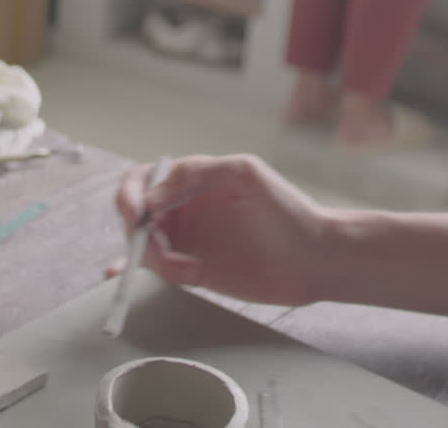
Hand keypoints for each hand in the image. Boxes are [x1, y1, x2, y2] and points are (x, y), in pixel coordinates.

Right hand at [110, 154, 331, 305]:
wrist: (315, 259)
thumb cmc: (287, 211)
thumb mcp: (244, 174)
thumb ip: (197, 173)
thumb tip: (152, 197)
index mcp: (192, 179)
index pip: (143, 180)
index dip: (131, 195)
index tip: (138, 214)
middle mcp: (184, 208)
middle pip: (136, 215)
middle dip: (139, 232)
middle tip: (161, 249)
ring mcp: (187, 240)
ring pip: (144, 245)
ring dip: (153, 258)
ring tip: (187, 269)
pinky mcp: (192, 269)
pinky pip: (159, 269)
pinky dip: (146, 271)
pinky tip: (148, 274)